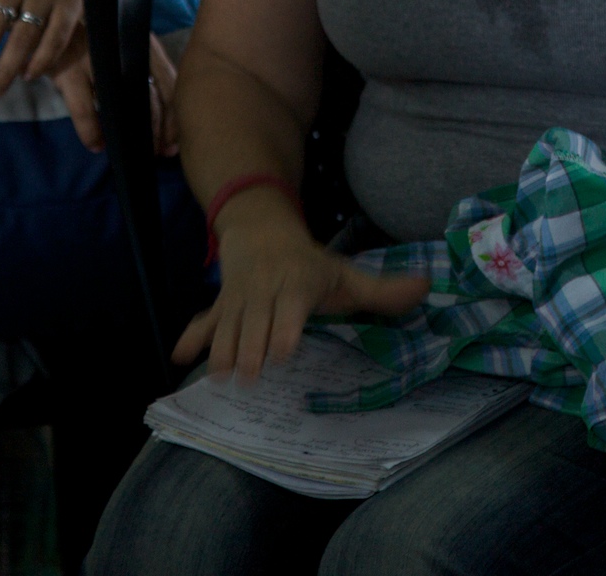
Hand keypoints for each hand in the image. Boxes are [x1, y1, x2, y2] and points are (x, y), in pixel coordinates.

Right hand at [175, 192, 430, 377]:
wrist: (261, 228)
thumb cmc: (309, 264)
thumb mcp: (345, 273)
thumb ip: (382, 291)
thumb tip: (426, 289)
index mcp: (298, 284)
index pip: (291, 306)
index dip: (286, 328)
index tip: (284, 351)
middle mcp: (266, 291)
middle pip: (255, 322)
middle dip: (249, 349)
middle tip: (248, 378)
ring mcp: (239, 299)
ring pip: (226, 324)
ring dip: (220, 349)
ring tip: (217, 377)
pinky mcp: (220, 305)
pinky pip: (202, 321)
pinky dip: (190, 337)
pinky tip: (178, 356)